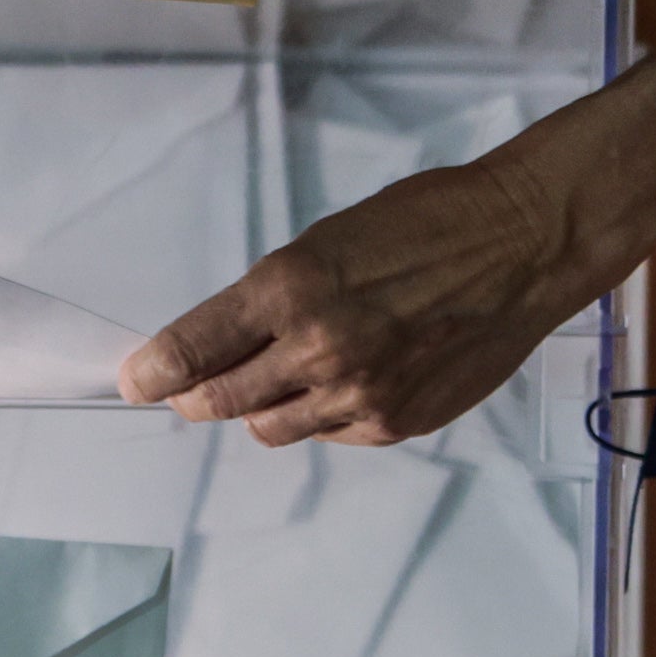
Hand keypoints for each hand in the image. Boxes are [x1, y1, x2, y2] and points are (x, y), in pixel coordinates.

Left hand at [122, 155, 577, 445]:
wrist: (522, 245)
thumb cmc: (426, 222)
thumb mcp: (329, 240)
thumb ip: (272, 297)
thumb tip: (223, 346)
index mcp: (291, 288)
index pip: (193, 349)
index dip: (153, 372)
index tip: (133, 383)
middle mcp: (319, 349)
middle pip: (220, 402)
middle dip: (195, 396)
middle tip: (187, 388)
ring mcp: (360, 395)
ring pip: (271, 429)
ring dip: (260, 408)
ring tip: (281, 375)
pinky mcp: (397, 423)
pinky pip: (331, 434)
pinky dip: (323, 414)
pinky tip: (348, 378)